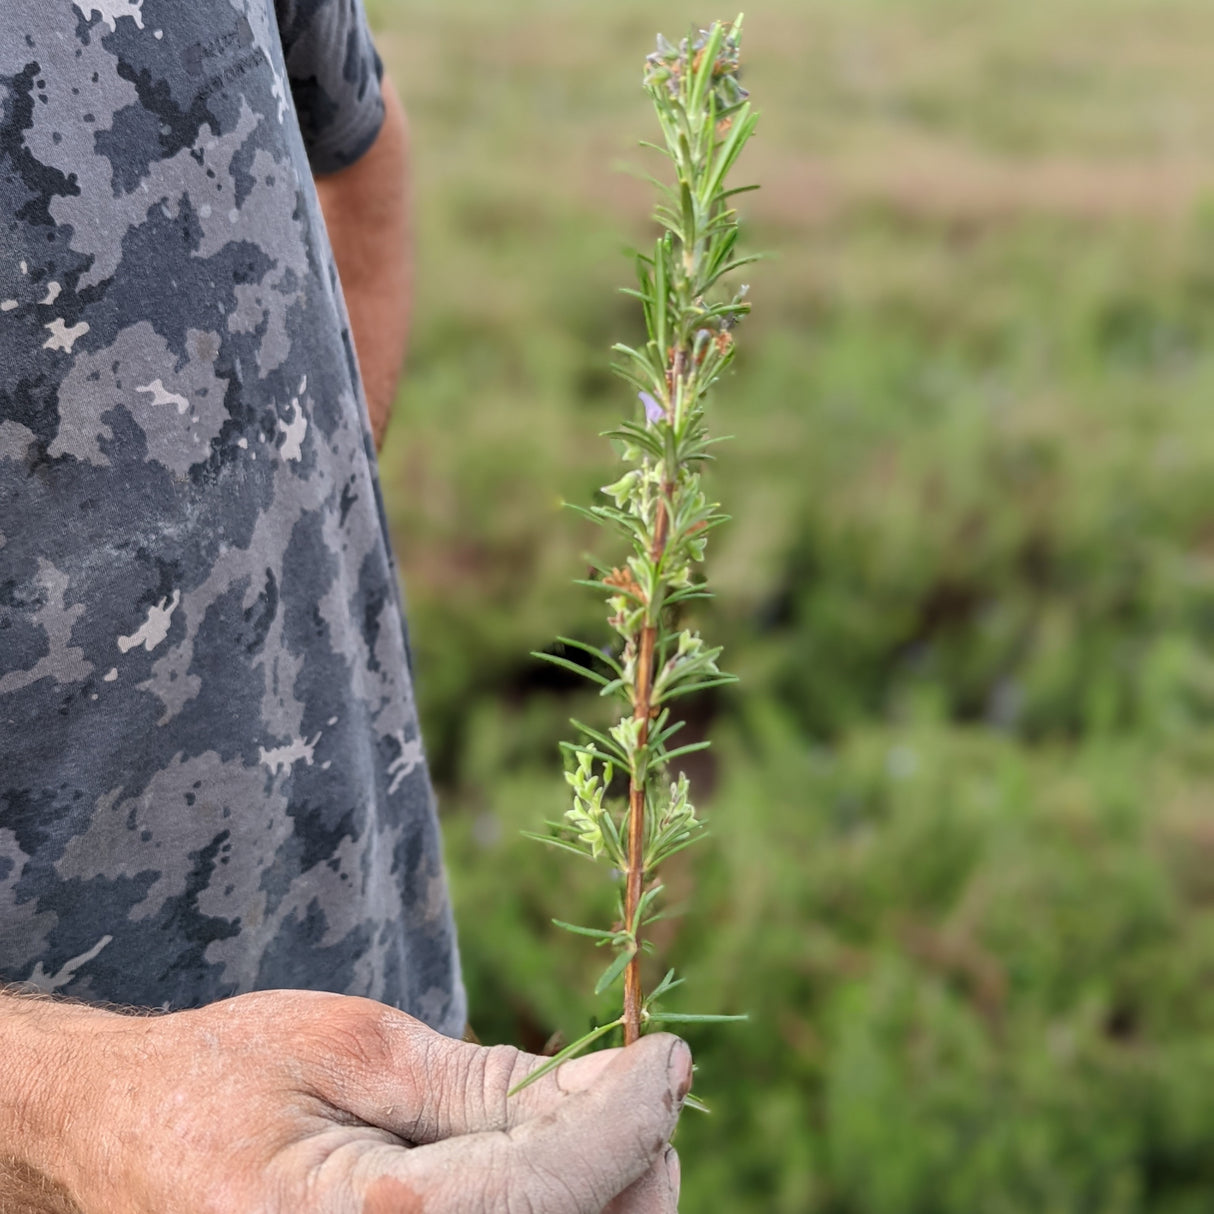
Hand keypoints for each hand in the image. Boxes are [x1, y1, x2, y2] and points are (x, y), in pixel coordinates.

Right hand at [6, 989, 687, 1212]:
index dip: (630, 1120)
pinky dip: (557, 1207)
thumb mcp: (359, 1048)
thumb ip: (492, 1085)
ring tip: (611, 1117)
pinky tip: (559, 1158)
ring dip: (607, 1193)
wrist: (120, 1137)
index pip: (550, 1188)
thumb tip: (625, 1080)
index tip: (673, 1054)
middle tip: (651, 1085)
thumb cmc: (223, 1077)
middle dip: (636, 1169)